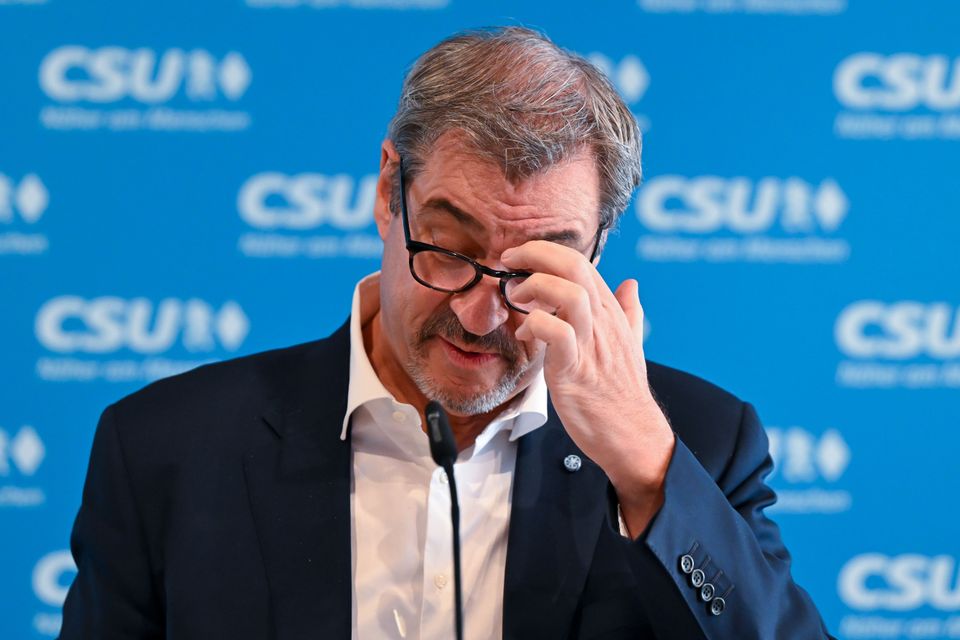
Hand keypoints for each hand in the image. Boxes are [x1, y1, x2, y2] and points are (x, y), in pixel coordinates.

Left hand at [501, 240, 674, 535]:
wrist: (634, 434)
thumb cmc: (623, 391)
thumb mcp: (631, 344)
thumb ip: (628, 312)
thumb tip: (632, 284)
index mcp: (610, 311)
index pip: (580, 262)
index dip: (544, 251)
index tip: (519, 257)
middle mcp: (603, 321)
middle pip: (574, 266)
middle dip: (535, 254)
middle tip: (508, 261)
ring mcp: (591, 344)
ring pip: (570, 293)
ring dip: (535, 287)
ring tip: (517, 298)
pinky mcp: (575, 370)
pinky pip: (558, 334)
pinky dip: (536, 325)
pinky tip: (525, 332)